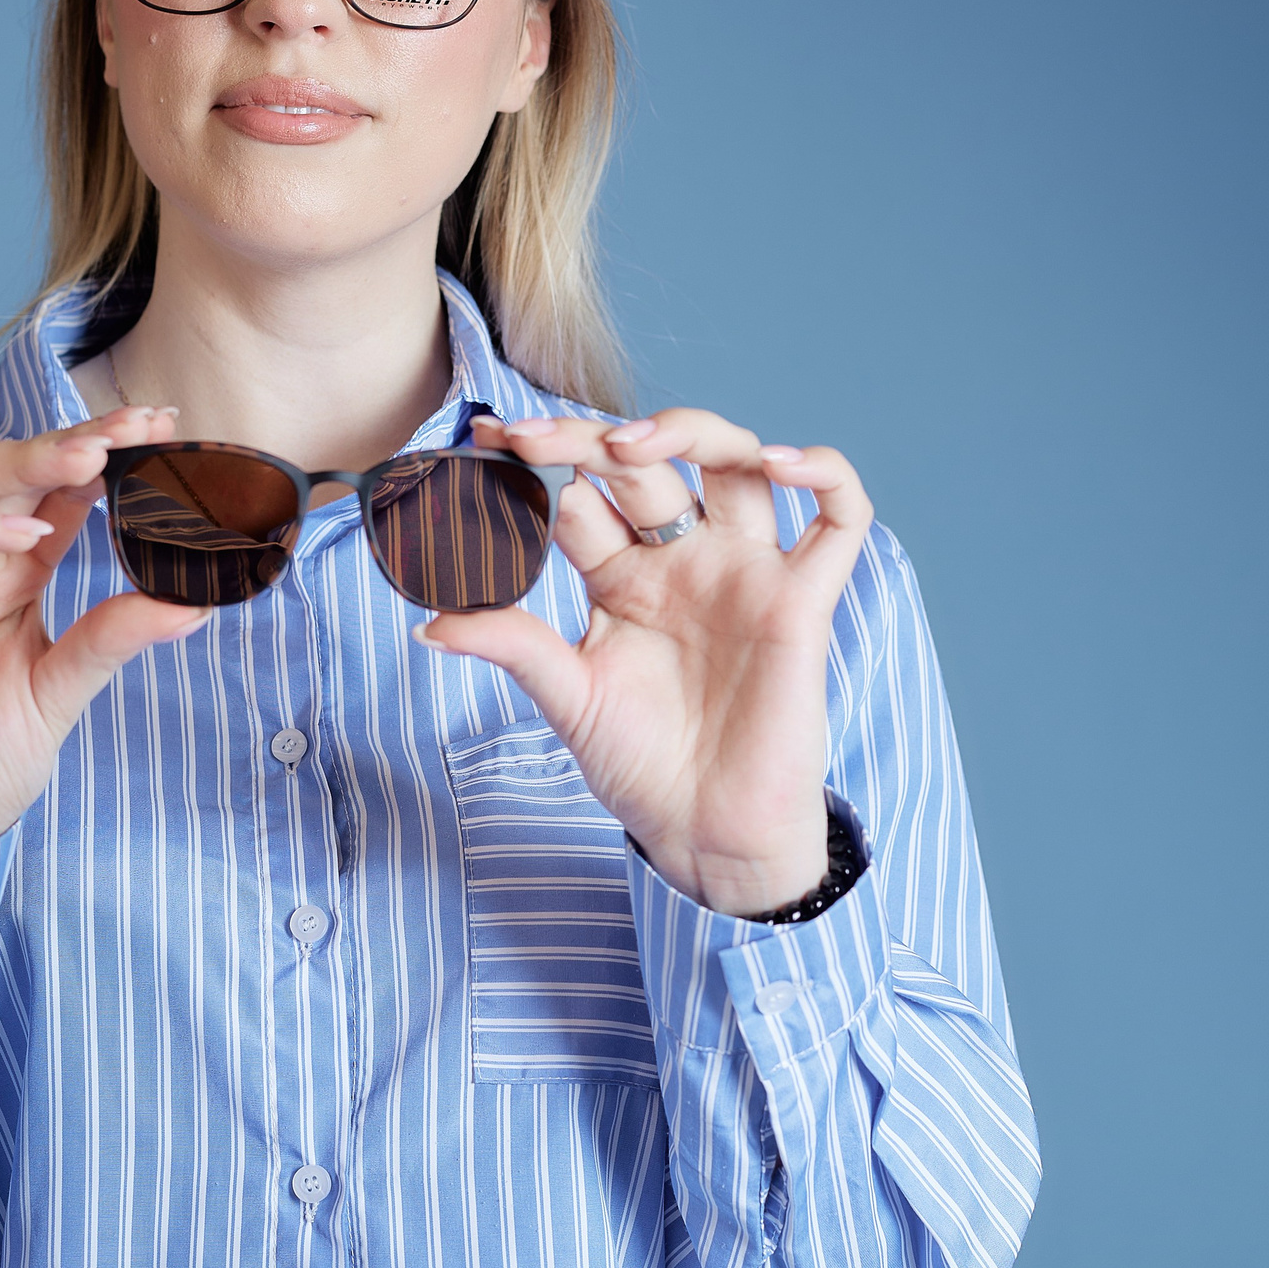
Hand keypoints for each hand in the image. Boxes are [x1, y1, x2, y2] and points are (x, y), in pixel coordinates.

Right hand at [0, 405, 211, 884]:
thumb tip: (193, 603)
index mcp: (11, 573)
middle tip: (135, 427)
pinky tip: (24, 532)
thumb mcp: (59, 692)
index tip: (164, 430)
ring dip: (22, 462)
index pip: (60, 493)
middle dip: (73, 442)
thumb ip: (110, 640)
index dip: (105, 456)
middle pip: (13, 472)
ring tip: (88, 458)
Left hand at [421, 409, 873, 915]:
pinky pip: (840, 521)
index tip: (489, 444)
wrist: (707, 835)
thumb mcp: (566, 697)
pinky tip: (782, 462)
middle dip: (590, 440)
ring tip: (633, 444)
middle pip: (648, 466)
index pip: (583, 495)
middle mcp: (685, 560)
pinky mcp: (801, 602)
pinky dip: (825, 474)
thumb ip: (511, 644)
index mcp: (623, 576)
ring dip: (691, 432)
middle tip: (535, 437)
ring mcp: (745, 573)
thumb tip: (428, 623)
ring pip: (738, 464)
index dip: (539, 468)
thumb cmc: (642, 767)